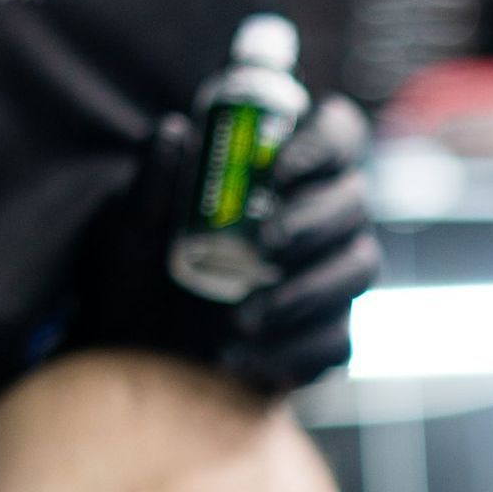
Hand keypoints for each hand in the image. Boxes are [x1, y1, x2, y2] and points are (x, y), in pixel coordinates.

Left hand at [89, 96, 380, 391]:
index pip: (338, 134)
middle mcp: (324, 219)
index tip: (278, 172)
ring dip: (307, 292)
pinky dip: (292, 352)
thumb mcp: (135, 224)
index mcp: (291, 172)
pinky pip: (335, 341)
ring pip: (357, 270)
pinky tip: (243, 360)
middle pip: (354, 203)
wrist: (136, 347)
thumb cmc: (142, 269)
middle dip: (314, 223)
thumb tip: (173, 132)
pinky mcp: (327, 336)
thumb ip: (154, 181)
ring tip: (243, 317)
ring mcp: (332, 278)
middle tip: (267, 244)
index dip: (324, 145)